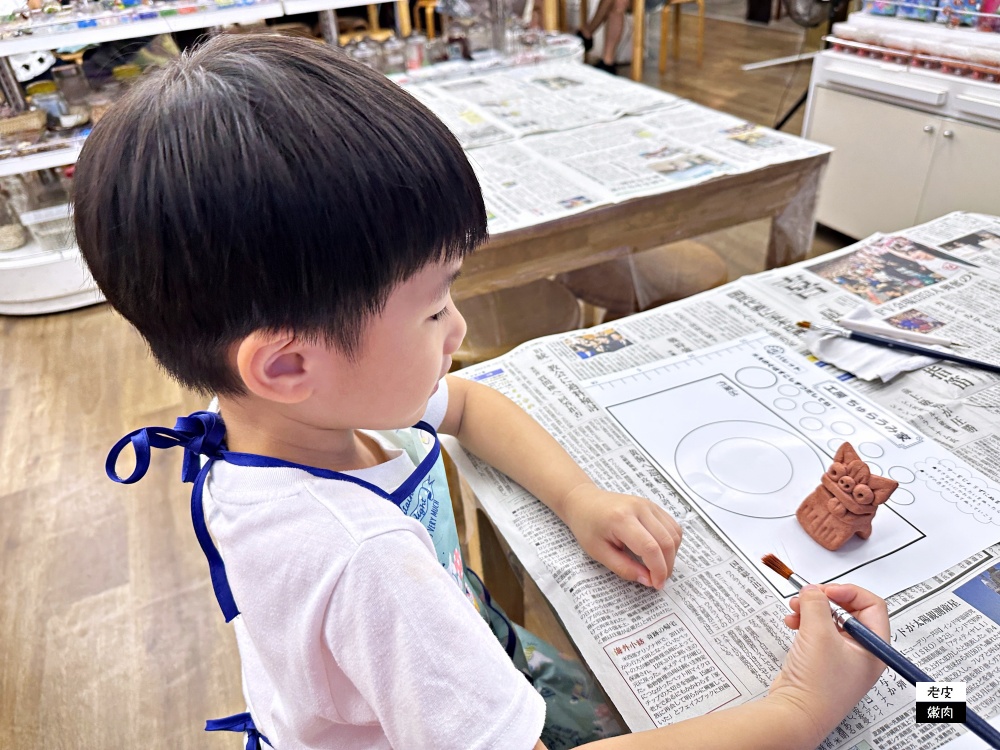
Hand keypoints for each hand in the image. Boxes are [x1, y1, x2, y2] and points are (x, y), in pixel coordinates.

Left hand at [558, 484, 681, 588]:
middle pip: (666, 541)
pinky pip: (672, 526)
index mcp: (621, 519)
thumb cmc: (587, 526)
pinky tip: (660, 553)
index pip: (650, 547)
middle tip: (659, 580)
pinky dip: (672, 543)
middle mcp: (639, 508)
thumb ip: (624, 568)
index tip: (656, 584)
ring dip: (671, 555)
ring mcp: (648, 504)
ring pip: (674, 534)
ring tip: (659, 568)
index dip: (658, 570)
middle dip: (667, 566)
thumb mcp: (599, 552)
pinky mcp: (653, 505)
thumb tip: (648, 580)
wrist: (583, 501)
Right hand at [769, 584, 888, 744]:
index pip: (872, 606)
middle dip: (825, 599)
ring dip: (811, 609)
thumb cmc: (818, 686)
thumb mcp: (819, 634)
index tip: (826, 591)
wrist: (796, 713)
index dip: (849, 593)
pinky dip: (804, 621)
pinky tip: (792, 622)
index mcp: (874, 648)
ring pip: (830, 619)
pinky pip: (817, 631)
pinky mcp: (822, 659)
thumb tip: (813, 590)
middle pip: (849, 610)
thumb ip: (817, 604)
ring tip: (795, 608)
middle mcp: (861, 652)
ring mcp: (841, 656)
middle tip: (808, 596)